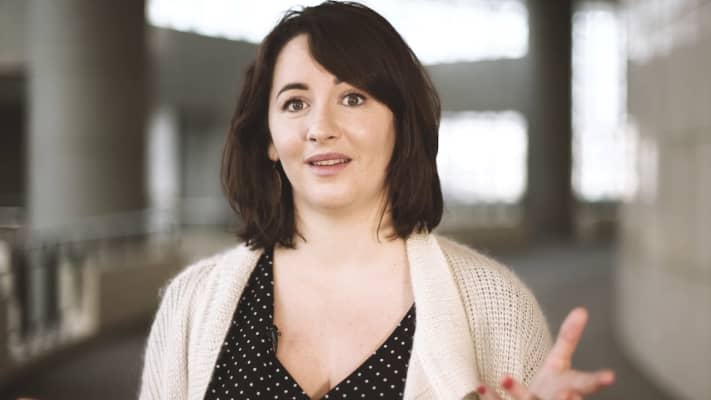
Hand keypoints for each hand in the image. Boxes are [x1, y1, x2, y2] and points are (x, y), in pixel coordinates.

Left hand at [476, 307, 614, 399]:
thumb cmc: (549, 392)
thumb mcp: (558, 364)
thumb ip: (569, 338)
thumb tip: (582, 309)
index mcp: (567, 388)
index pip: (585, 383)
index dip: (597, 381)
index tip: (610, 377)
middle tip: (569, 394)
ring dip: (521, 393)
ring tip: (506, 377)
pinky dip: (492, 397)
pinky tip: (480, 385)